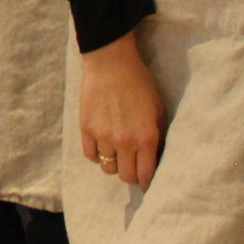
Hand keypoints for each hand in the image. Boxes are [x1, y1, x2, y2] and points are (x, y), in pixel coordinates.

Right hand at [79, 32, 164, 187]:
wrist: (112, 63)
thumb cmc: (140, 84)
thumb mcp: (157, 111)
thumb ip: (155, 137)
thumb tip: (152, 159)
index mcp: (147, 138)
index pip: (145, 175)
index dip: (146, 180)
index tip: (145, 178)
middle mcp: (125, 141)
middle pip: (125, 176)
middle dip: (130, 174)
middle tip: (131, 165)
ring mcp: (104, 136)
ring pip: (107, 168)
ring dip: (113, 163)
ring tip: (116, 152)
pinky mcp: (87, 128)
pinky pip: (90, 155)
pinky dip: (96, 154)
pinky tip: (102, 144)